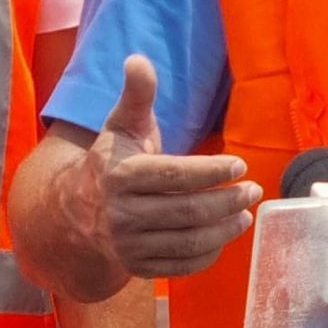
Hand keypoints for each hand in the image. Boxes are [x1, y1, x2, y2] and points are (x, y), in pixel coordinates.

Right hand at [78, 55, 262, 279]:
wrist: (74, 213)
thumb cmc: (111, 161)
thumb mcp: (122, 125)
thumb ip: (137, 94)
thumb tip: (138, 59)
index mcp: (120, 176)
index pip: (174, 176)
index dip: (211, 171)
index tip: (240, 165)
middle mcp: (121, 215)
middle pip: (186, 211)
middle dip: (226, 201)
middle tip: (253, 190)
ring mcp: (128, 246)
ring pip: (186, 242)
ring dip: (223, 230)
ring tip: (245, 214)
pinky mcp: (136, 268)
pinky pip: (178, 267)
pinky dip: (206, 256)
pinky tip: (224, 237)